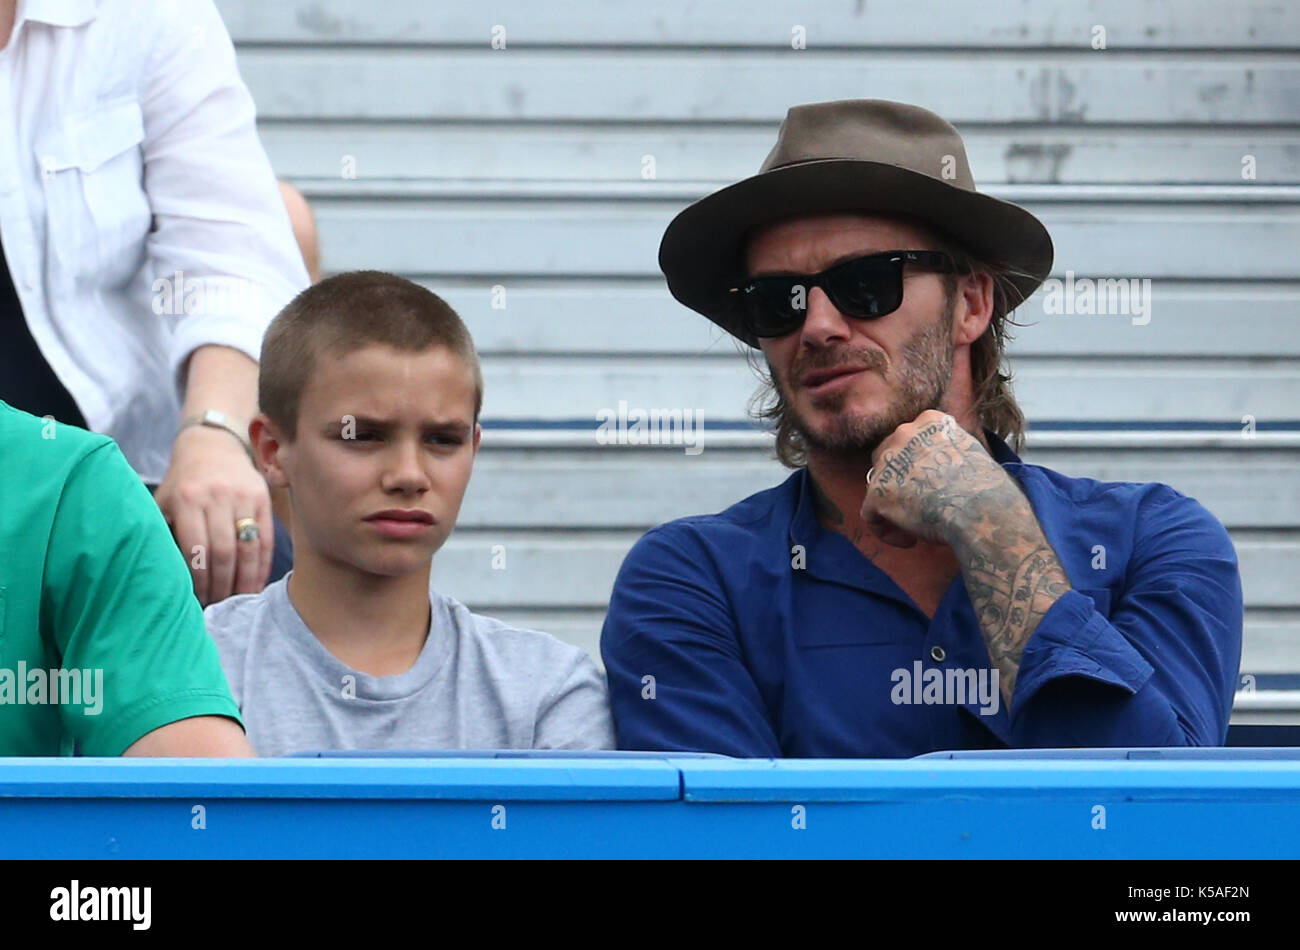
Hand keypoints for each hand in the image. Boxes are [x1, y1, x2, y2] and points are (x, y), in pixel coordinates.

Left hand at [154, 425, 273, 605]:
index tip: (197, 600)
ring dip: (245, 579)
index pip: (195, 549)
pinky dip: (262, 564)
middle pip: (223, 552)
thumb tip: (164, 579)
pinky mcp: (263, 497)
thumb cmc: (183, 482)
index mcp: (187, 498)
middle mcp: (217, 496)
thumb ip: (163, 533)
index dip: (198, 580)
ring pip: (247, 548)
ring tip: (238, 600)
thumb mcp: (164, 500)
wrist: (213, 445)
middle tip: (218, 605)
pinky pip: (265, 538)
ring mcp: (243, 496)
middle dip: (221, 585)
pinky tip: (256, 582)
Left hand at [860, 410, 1015, 547]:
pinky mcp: (877, 492)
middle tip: (920, 505)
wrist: (981, 510)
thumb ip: (951, 450)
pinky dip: (887, 531)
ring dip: (894, 506)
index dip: (917, 465)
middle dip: (900, 483)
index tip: (933, 485)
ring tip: (917, 527)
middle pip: (888, 458)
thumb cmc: (987, 489)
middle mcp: (904, 434)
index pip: (912, 440)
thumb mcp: (974, 453)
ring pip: (878, 486)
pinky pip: (870, 515)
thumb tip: (949, 465)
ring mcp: (888, 462)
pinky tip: (910, 541)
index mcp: (930, 422)